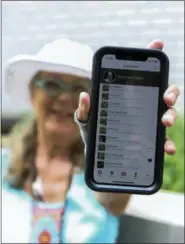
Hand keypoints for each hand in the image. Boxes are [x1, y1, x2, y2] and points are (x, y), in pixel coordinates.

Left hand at [77, 40, 179, 154]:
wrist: (98, 150)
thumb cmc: (93, 129)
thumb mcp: (87, 118)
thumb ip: (85, 108)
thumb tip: (85, 95)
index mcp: (128, 95)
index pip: (141, 73)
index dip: (150, 56)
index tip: (157, 44)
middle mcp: (142, 104)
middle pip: (163, 92)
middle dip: (170, 91)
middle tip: (166, 98)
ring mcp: (148, 120)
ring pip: (167, 112)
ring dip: (171, 115)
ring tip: (165, 122)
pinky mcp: (151, 137)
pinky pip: (163, 138)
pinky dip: (167, 142)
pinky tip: (167, 149)